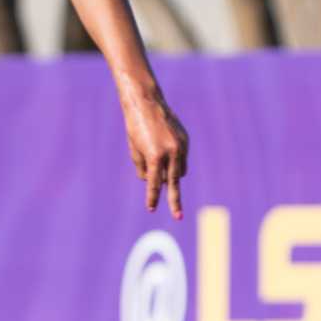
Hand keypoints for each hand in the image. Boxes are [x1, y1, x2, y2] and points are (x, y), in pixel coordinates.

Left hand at [119, 79, 188, 218]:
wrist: (146, 103)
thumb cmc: (135, 127)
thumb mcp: (135, 150)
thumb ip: (144, 169)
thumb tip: (155, 182)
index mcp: (155, 155)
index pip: (154, 183)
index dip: (152, 197)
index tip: (151, 209)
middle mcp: (171, 152)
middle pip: (174, 182)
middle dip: (175, 201)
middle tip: (178, 216)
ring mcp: (181, 146)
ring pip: (179, 171)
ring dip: (171, 174)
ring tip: (158, 165)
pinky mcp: (185, 141)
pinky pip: (182, 158)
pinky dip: (173, 160)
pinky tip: (162, 148)